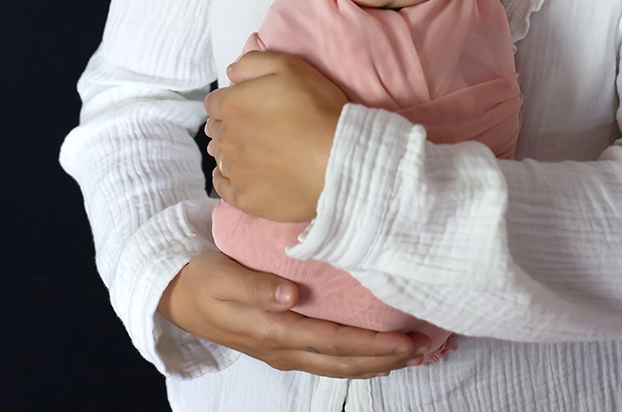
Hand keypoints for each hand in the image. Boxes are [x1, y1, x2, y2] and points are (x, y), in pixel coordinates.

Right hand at [157, 252, 429, 377]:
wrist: (179, 294)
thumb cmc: (204, 279)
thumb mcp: (223, 277)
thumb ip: (256, 286)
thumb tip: (291, 293)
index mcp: (273, 332)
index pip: (332, 342)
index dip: (369, 344)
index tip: (402, 340)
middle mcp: (283, 347)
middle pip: (342, 360)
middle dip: (383, 357)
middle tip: (421, 347)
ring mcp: (283, 350)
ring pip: (337, 365)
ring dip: (373, 362)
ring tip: (408, 354)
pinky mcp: (283, 343)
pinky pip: (327, 358)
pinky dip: (355, 359)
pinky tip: (373, 354)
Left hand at [204, 51, 348, 220]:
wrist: (336, 159)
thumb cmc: (316, 108)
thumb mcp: (289, 66)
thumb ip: (253, 63)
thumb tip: (231, 72)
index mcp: (232, 105)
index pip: (215, 102)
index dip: (231, 100)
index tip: (249, 104)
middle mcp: (226, 138)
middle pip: (217, 130)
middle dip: (231, 125)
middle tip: (257, 127)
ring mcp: (233, 171)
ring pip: (220, 157)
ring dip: (232, 152)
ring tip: (257, 152)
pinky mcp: (244, 198)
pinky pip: (224, 188)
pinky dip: (228, 180)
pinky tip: (240, 176)